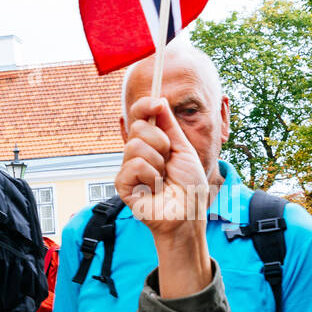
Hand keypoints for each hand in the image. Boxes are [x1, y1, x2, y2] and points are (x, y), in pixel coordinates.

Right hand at [115, 96, 208, 239]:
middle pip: (138, 127)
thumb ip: (169, 125)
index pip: (139, 115)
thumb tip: (159, 99)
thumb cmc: (189, 185)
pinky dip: (150, 176)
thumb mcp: (183, 149)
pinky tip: (154, 188)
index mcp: (152, 142)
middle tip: (168, 161)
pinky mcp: (123, 184)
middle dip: (160, 142)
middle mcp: (137, 152)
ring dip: (157, 163)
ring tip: (163, 178)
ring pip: (135, 146)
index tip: (157, 103)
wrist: (188, 212)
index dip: (145, 105)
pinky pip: (134, 166)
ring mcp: (128, 167)